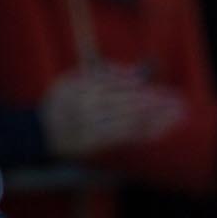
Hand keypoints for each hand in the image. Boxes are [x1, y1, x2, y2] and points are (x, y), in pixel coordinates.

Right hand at [39, 66, 186, 157]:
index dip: (135, 86)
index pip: (111, 85)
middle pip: (123, 102)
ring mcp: (87, 128)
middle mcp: (81, 108)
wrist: (42, 132)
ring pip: (127, 120)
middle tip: (174, 100)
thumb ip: (104, 73)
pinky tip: (161, 127)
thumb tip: (136, 72)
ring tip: (174, 112)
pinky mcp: (94, 144)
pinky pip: (124, 137)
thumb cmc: (62, 102)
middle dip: (152, 101)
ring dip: (154, 117)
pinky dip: (145, 131)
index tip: (153, 87)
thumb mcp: (73, 79)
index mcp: (75, 89)